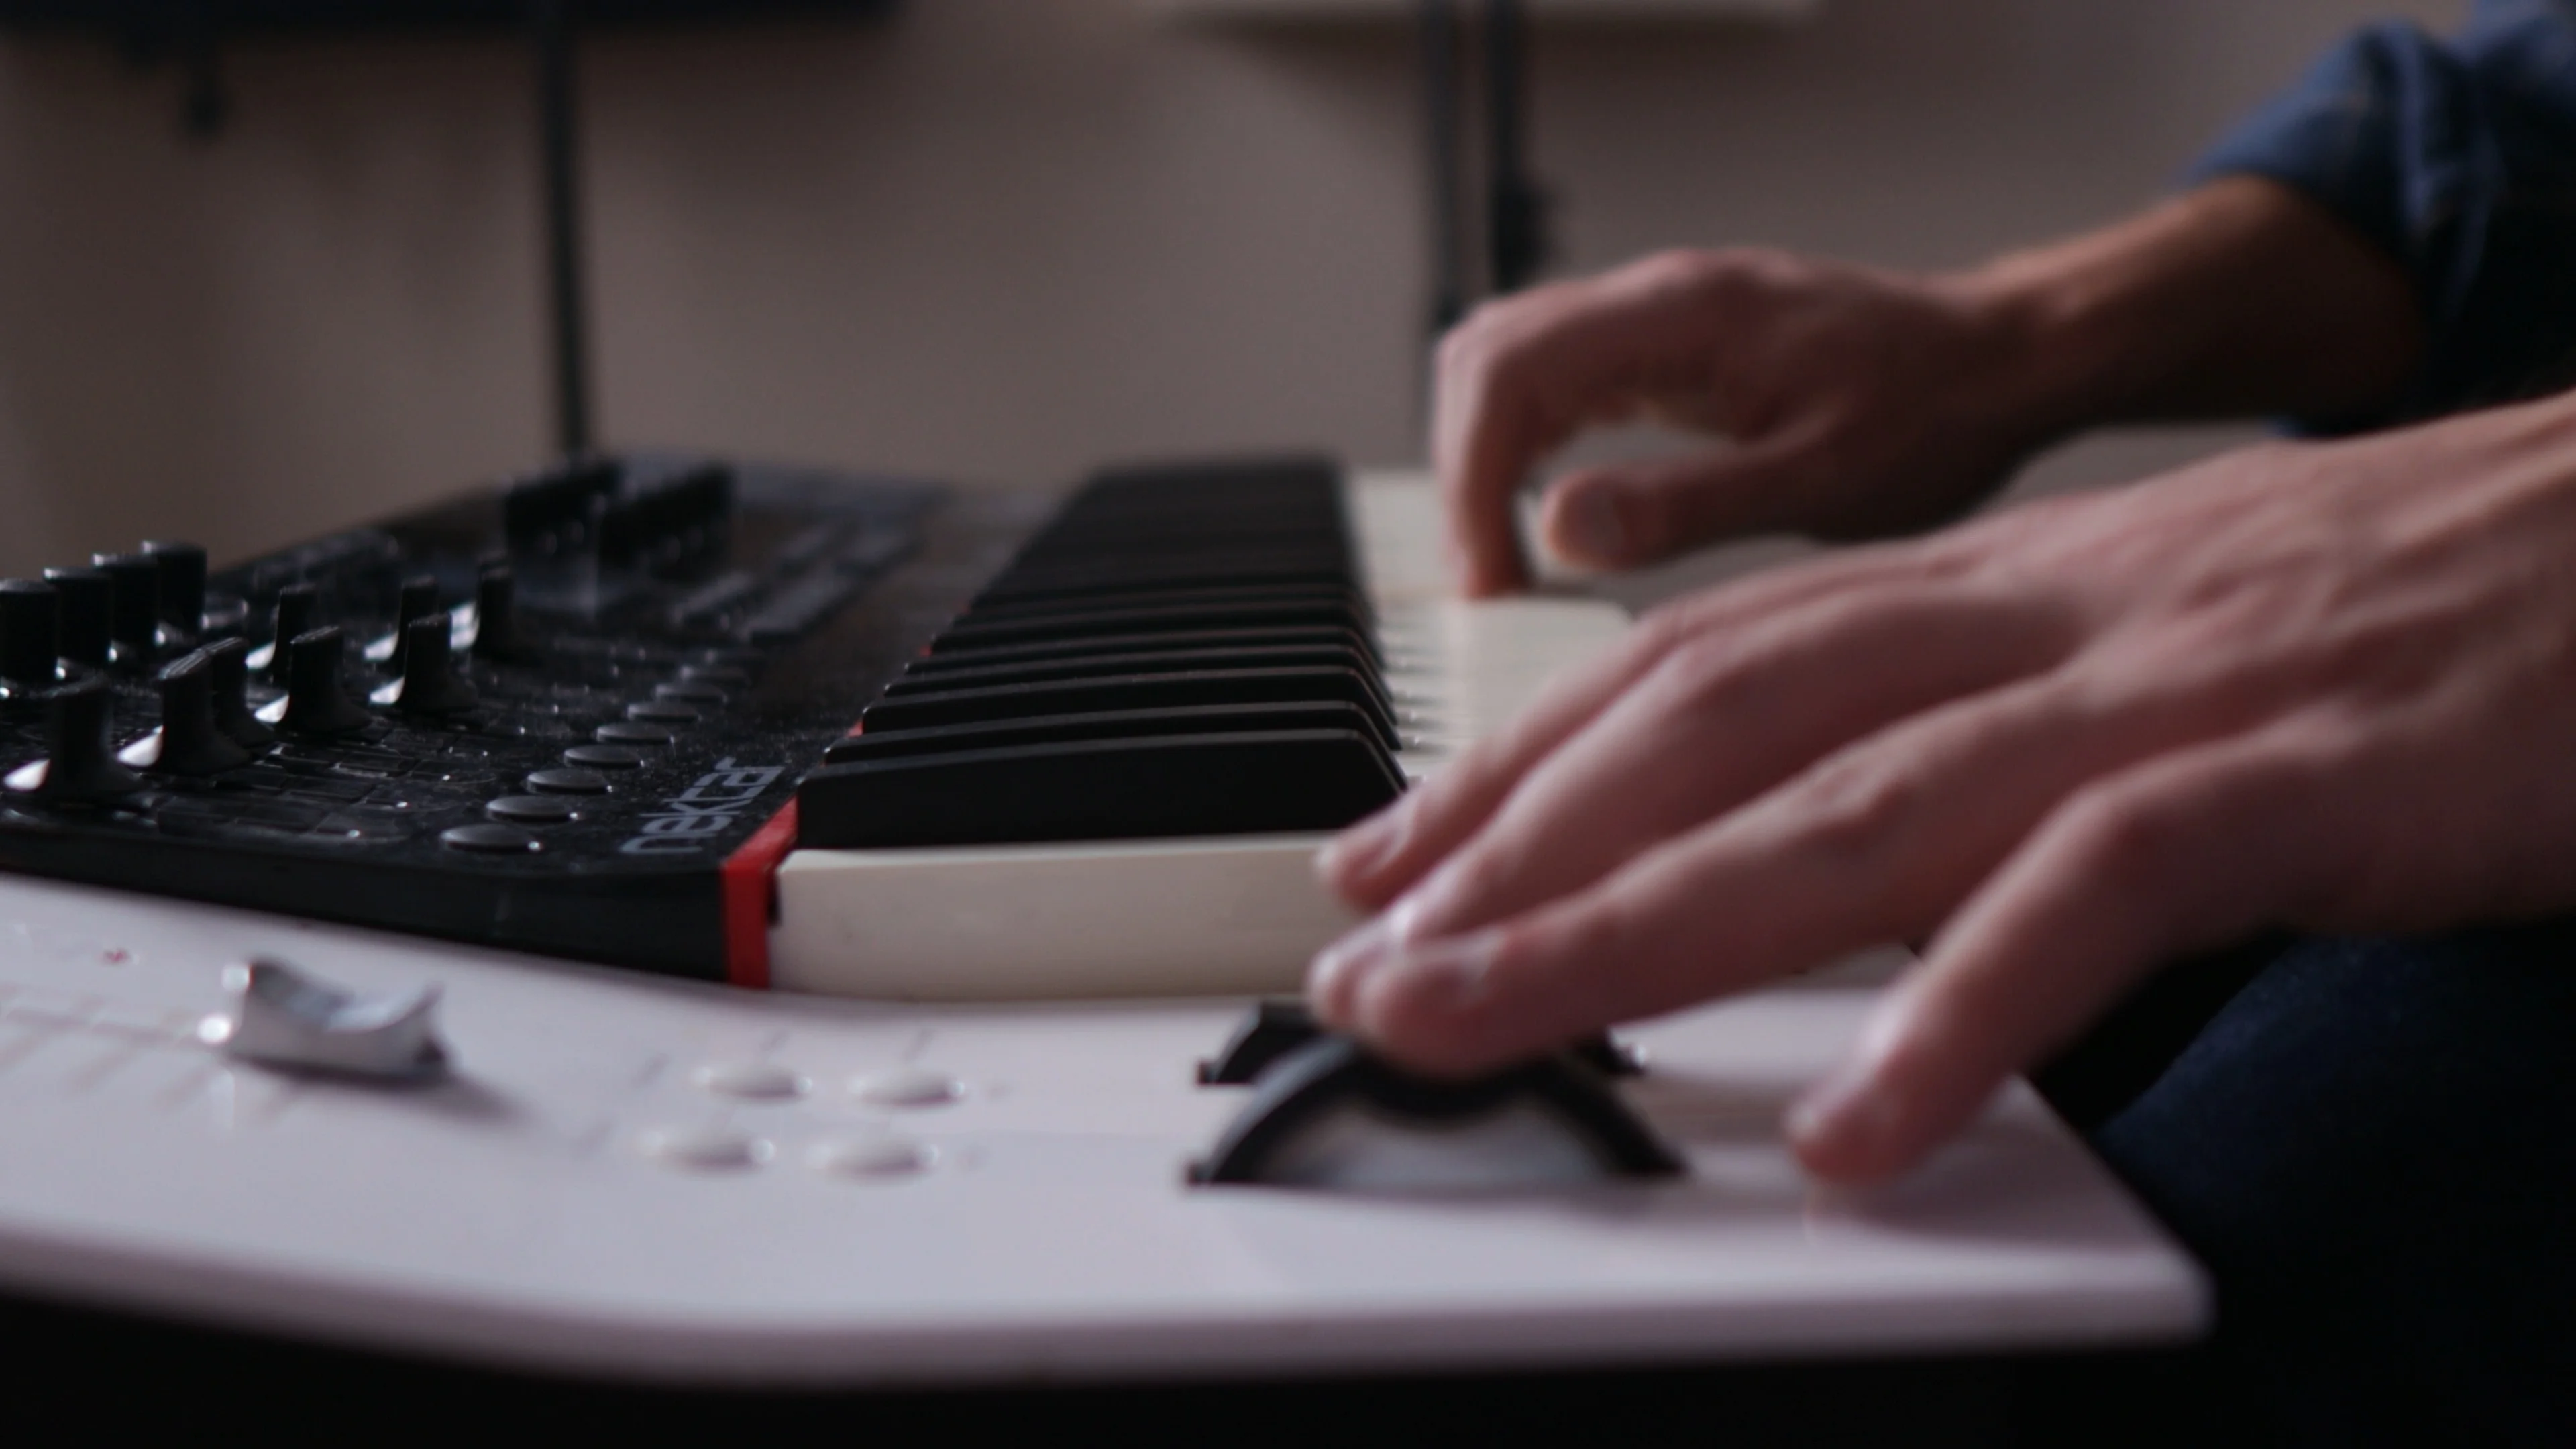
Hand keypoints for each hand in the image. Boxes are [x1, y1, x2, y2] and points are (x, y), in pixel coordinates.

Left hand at [1312, 392, 2575, 1182]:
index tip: (1398, 857)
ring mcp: (2167, 691)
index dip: (1526, 763)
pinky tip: (1859, 1132)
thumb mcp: (2149, 634)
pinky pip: (2097, 896)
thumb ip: (1982, 720)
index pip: (1702, 667)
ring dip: (1636, 925)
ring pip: (1847, 807)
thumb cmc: (2407, 603)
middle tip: (1369, 965)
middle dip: (1515, 853)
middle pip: (1718, 728)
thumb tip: (1826, 833)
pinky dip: (1963, 1013)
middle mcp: (2043, 622)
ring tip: (1482, 1020)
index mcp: (2001, 588)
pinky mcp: (2308, 776)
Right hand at [1434, 246, 2058, 595]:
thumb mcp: (1821, 479)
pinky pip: (1554, 378)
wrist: (2002, 361)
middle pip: (1483, 358)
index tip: (1491, 579)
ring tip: (1507, 561)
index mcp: (1680, 315)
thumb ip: (1684, 504)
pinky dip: (1524, 446)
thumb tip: (1556, 529)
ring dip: (1485, 459)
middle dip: (1464, 474)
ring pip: (1506, 363)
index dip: (1473, 482)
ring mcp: (1655, 316)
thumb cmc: (1934, 414)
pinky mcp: (1665, 347)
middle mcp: (1652, 298)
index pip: (1507, 372)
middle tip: (1490, 583)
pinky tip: (1547, 517)